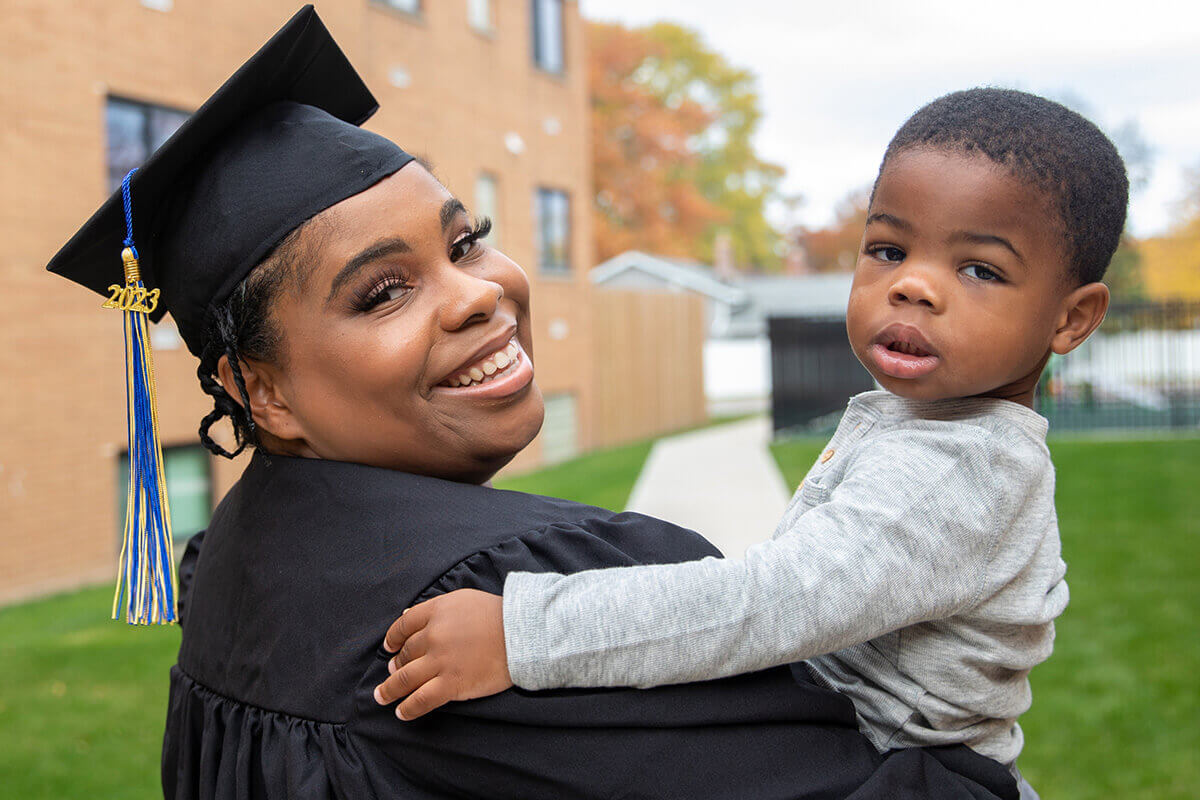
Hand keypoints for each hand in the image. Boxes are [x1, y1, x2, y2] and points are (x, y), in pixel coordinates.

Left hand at [374, 589, 512, 719]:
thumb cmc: (496, 614)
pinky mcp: (452, 684)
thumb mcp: (463, 599)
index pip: (403, 626)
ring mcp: (441, 661)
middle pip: (406, 653)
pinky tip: (401, 712)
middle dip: (396, 664)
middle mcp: (433, 636)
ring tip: (382, 696)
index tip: (389, 648)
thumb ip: (435, 608)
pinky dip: (408, 708)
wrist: (521, 633)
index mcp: (435, 612)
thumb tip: (408, 615)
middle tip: (393, 671)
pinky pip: (422, 700)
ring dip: (390, 689)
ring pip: (405, 679)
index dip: (393, 638)